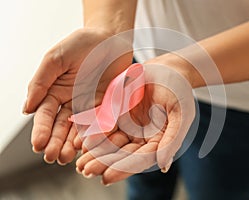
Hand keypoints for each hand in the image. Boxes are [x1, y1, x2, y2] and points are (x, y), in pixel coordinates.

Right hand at [23, 28, 132, 164]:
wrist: (112, 38)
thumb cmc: (82, 43)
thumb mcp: (56, 58)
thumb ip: (41, 81)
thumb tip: (26, 109)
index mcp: (54, 91)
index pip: (45, 115)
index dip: (41, 130)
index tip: (37, 145)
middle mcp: (70, 102)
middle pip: (60, 127)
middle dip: (55, 142)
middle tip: (52, 157)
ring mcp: (89, 106)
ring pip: (79, 129)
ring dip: (72, 144)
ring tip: (67, 157)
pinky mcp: (107, 106)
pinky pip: (100, 123)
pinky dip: (94, 135)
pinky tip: (88, 146)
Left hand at [75, 63, 195, 184]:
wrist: (169, 68)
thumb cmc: (180, 90)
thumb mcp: (181, 114)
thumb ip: (172, 140)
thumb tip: (163, 165)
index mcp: (157, 141)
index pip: (139, 159)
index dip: (123, 169)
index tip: (106, 178)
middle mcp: (141, 137)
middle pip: (120, 153)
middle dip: (103, 163)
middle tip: (85, 170)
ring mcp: (128, 125)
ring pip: (109, 142)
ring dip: (94, 152)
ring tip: (79, 162)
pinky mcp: (117, 112)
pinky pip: (103, 123)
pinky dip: (92, 132)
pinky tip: (80, 140)